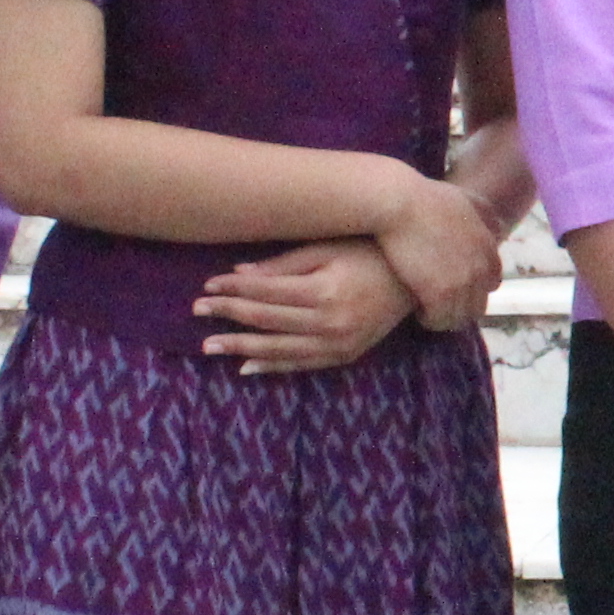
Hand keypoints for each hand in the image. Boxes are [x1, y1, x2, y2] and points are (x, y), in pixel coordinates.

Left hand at [195, 239, 415, 376]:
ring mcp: (338, 344)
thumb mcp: (328, 248)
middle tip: (196, 312)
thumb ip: (284, 264)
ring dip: (240, 347)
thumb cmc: (370, 253)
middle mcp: (329, 322)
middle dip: (228, 316)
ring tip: (209, 346)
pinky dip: (272, 366)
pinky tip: (246, 366)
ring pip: (278, 349)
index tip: (206, 286)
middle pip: (266, 321)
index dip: (233, 290)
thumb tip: (239, 273)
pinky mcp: (345, 355)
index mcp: (323, 291)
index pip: (265, 293)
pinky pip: (301, 365)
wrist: (417, 280)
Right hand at [372, 168, 506, 332]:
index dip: (474, 288)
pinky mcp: (439, 295)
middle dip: (462, 307)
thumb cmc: (423, 197)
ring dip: (446, 317)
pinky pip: (440, 320)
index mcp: (488, 247)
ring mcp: (462, 283)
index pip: (492, 282)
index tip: (455, 288)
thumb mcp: (464, 198)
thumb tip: (498, 222)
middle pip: (479, 304)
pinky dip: (430, 319)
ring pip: (460, 317)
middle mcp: (481, 268)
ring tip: (429, 314)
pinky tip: (418, 313)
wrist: (398, 203)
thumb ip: (483, 211)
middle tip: (442, 307)